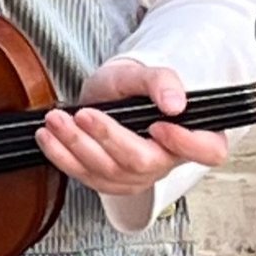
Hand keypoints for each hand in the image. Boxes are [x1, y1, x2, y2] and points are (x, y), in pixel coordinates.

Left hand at [36, 57, 229, 197]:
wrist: (105, 95)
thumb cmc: (131, 87)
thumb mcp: (143, 73)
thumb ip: (162, 81)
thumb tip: (175, 103)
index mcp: (190, 136)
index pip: (208, 151)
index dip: (187, 143)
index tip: (160, 125)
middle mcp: (166, 162)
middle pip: (143, 162)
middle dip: (109, 137)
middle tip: (84, 114)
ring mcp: (136, 176)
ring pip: (109, 172)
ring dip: (77, 144)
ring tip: (56, 119)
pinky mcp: (108, 181)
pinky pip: (85, 176)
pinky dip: (62, 156)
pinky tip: (47, 137)